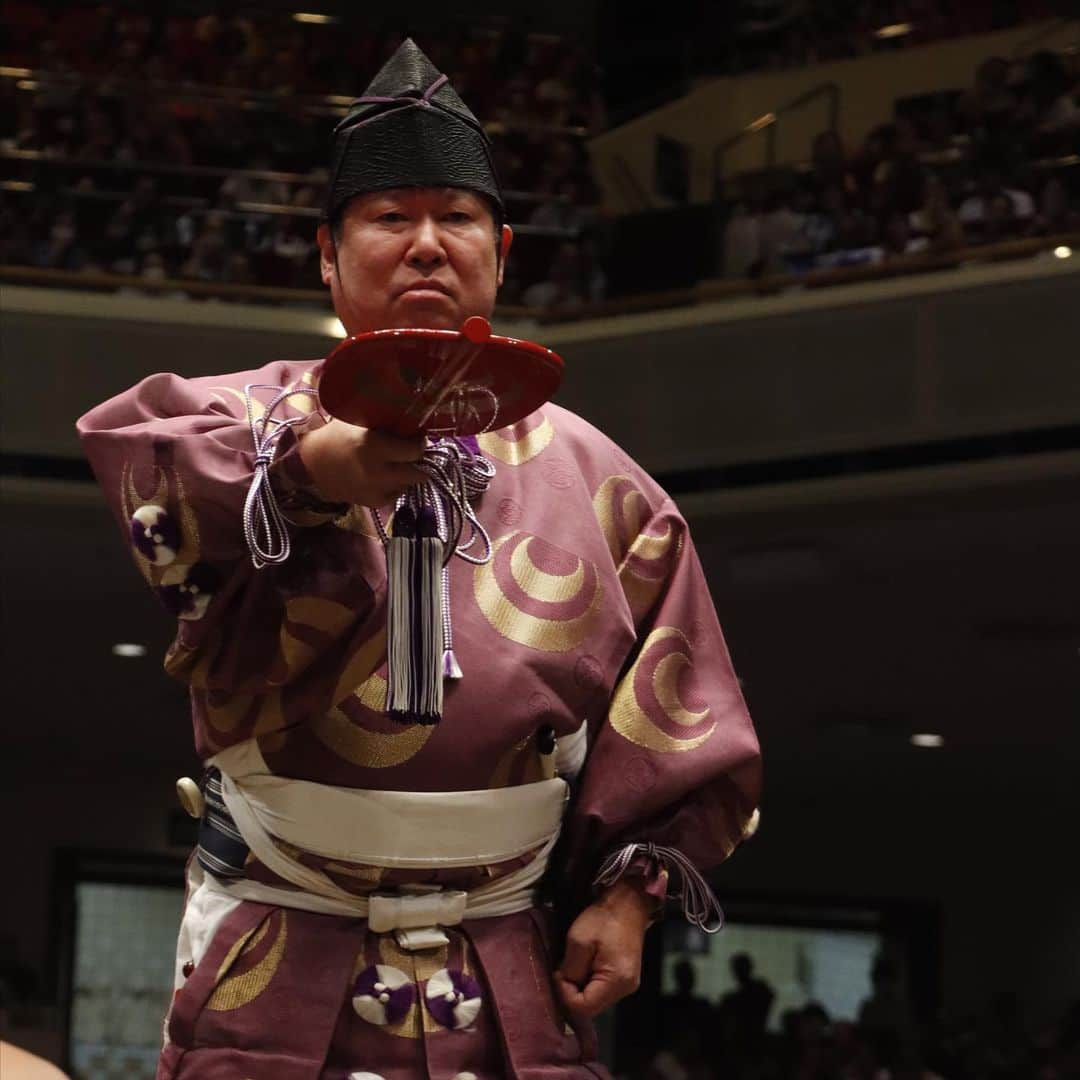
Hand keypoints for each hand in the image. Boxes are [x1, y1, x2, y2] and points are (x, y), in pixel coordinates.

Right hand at [298, 419, 425, 506]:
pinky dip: (395, 485)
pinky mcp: (372, 503)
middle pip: (418, 473)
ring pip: (409, 484)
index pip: (415, 451)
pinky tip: (384, 475)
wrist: (311, 465)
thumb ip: (385, 423)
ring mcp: (376, 491)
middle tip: (411, 452)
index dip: (419, 443)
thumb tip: (411, 424)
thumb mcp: (358, 421)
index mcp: (374, 447)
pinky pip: (397, 494)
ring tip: (396, 463)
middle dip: (418, 462)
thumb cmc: (335, 437)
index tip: (417, 437)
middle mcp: (378, 472)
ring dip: (407, 474)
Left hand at [554, 880, 651, 1019]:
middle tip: (563, 968)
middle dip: (571, 991)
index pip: (583, 1008)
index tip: (559, 972)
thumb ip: (570, 969)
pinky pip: (601, 989)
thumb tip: (563, 986)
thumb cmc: (603, 918)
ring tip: (575, 963)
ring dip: (579, 986)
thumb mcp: (579, 940)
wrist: (628, 903)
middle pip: (590, 1007)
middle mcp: (625, 990)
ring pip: (595, 999)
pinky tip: (585, 963)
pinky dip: (589, 981)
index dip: (565, 994)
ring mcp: (627, 985)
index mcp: (616, 981)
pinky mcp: (625, 978)